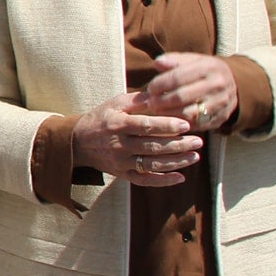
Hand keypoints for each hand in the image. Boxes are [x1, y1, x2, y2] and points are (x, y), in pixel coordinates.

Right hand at [72, 91, 202, 186]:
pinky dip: (163, 181)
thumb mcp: (115, 103)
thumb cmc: (102, 118)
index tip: (186, 125)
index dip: (167, 125)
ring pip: (151, 164)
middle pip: (152, 146)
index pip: (145, 126)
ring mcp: (120, 161)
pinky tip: (181, 177)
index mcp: (118, 124)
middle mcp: (118, 144)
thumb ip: (138, 100)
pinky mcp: (122, 174)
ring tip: (195, 156)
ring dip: (176, 162)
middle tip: (198, 141)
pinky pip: (144, 180)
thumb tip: (162, 95)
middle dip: (178, 145)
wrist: (78, 141)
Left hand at [141, 52, 240, 133]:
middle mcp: (217, 85)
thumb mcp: (191, 60)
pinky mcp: (220, 119)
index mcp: (208, 67)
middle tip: (149, 103)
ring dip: (168, 114)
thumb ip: (173, 60)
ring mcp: (221, 104)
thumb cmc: (203, 70)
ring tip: (157, 112)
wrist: (234, 84)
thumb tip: (157, 62)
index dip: (159, 84)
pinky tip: (170, 120)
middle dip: (160, 101)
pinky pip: (196, 125)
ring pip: (188, 113)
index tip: (149, 89)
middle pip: (181, 97)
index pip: (177, 77)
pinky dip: (180, 124)